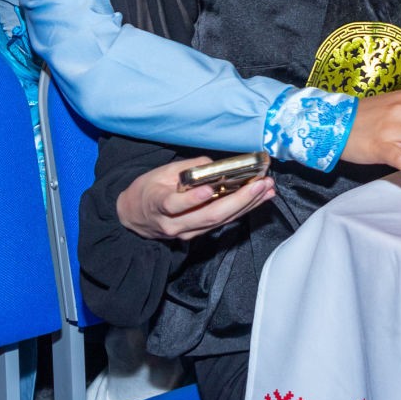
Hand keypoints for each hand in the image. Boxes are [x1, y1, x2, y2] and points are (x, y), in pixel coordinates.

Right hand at [116, 157, 275, 241]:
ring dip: (248, 205)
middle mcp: (174, 224)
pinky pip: (222, 222)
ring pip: (220, 221)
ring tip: (267, 190)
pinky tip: (259, 199)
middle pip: (209, 216)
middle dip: (239, 200)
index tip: (209, 189)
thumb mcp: (160, 173)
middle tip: (260, 184)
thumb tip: (215, 166)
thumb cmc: (148, 190)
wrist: (133, 217)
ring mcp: (187, 232)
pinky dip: (242, 210)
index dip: (192, 199)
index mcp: (159, 204)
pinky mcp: (197, 234)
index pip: (174, 205)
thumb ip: (187, 169)